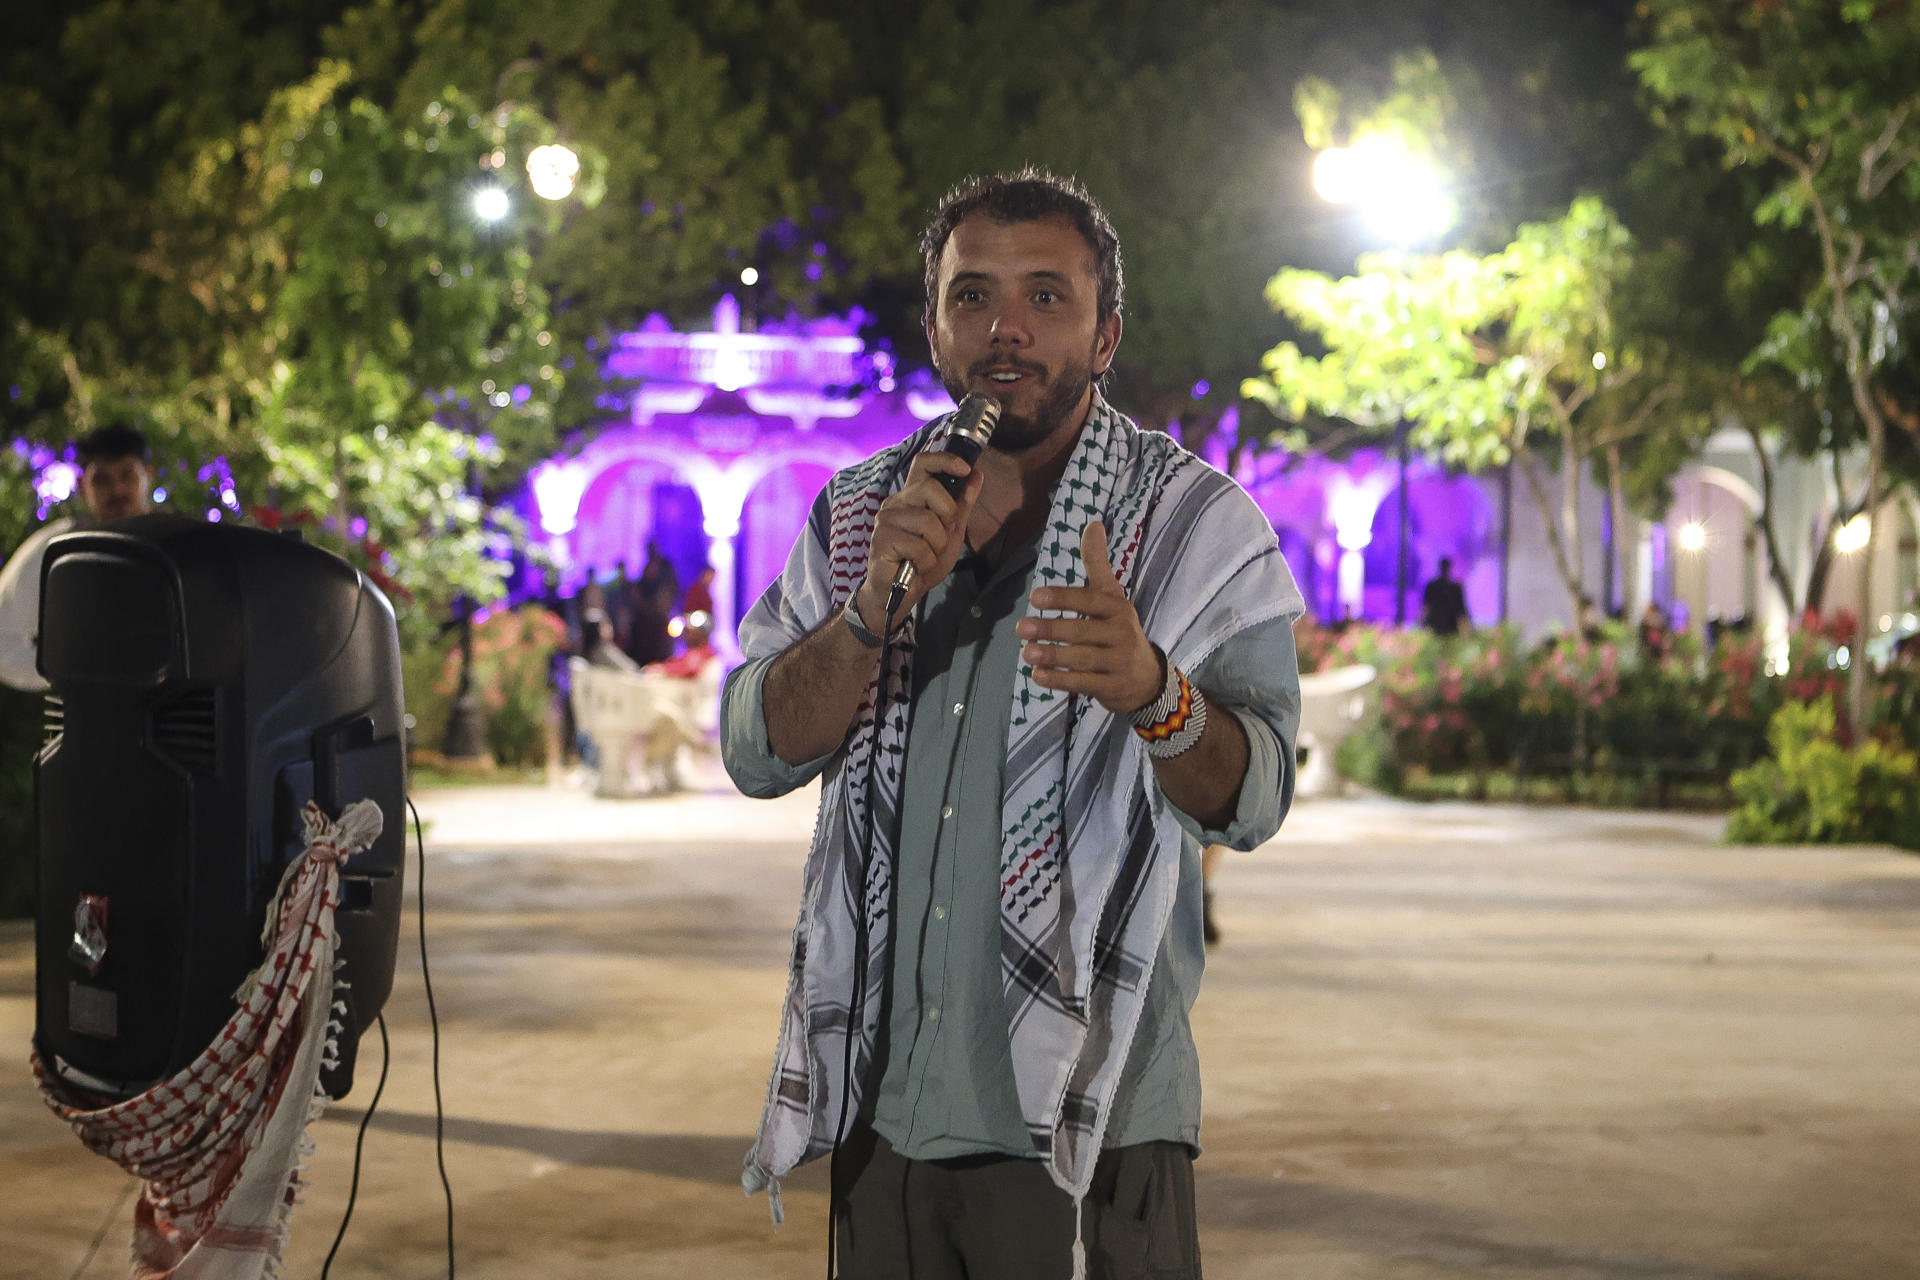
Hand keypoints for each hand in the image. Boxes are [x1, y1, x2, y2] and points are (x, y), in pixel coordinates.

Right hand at [856, 450, 983, 629]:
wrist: (900, 595)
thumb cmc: (922, 562)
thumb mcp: (950, 532)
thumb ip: (961, 505)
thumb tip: (977, 475)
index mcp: (911, 497)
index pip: (923, 463)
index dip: (945, 460)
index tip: (965, 468)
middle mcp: (895, 503)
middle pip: (929, 487)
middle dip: (947, 514)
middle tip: (941, 536)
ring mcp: (886, 521)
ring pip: (927, 520)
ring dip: (936, 545)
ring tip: (926, 556)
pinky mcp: (881, 541)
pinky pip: (918, 546)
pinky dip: (926, 561)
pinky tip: (916, 566)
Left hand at [1017, 521, 1161, 714]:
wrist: (1147, 678)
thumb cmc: (1119, 631)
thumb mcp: (1112, 597)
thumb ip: (1098, 564)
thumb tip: (1093, 523)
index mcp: (1117, 608)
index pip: (1090, 600)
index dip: (1064, 598)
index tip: (1035, 597)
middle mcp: (1121, 633)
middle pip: (1083, 631)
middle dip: (1052, 629)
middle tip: (1020, 627)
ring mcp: (1119, 662)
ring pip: (1083, 659)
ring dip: (1053, 656)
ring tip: (1025, 653)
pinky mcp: (1113, 687)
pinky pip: (1084, 683)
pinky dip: (1061, 681)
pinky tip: (1038, 677)